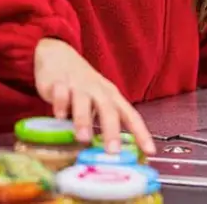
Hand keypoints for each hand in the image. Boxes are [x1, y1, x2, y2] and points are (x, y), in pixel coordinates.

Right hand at [34, 38, 155, 154]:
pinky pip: (61, 92)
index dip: (141, 133)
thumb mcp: (97, 101)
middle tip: (113, 151)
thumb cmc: (81, 84)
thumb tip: (107, 154)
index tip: (149, 151)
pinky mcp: (58, 81)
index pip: (131, 116)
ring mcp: (78, 85)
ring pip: (83, 102)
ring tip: (83, 138)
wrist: (58, 53)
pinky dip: (61, 103)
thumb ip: (101, 123)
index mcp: (111, 97)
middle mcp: (98, 91)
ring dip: (84, 120)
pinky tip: (59, 116)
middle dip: (112, 131)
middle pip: (108, 110)